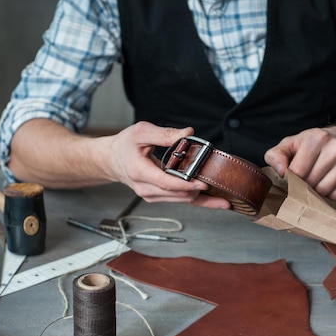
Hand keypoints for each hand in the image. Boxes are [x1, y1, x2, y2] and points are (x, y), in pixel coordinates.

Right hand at [104, 122, 229, 208]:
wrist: (111, 161)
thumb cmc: (125, 145)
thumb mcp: (141, 132)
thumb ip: (164, 133)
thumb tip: (188, 133)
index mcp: (140, 172)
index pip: (166, 183)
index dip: (186, 184)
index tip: (202, 182)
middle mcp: (146, 189)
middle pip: (178, 195)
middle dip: (198, 189)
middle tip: (218, 182)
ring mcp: (152, 196)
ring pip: (182, 200)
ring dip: (202, 197)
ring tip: (224, 196)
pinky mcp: (159, 198)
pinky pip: (182, 201)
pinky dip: (200, 202)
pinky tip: (217, 203)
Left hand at [264, 127, 335, 198]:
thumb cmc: (311, 145)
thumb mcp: (290, 145)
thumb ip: (276, 156)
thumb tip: (282, 172)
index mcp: (316, 138)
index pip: (297, 172)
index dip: (292, 178)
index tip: (294, 175)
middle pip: (311, 183)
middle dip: (305, 185)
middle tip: (306, 177)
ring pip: (325, 191)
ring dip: (317, 191)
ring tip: (317, 179)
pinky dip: (331, 194)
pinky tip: (329, 182)